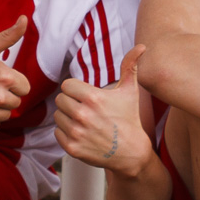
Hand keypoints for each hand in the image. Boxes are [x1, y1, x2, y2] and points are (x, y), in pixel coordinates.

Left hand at [55, 45, 154, 177]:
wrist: (131, 152)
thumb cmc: (129, 119)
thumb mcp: (130, 92)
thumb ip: (130, 66)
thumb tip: (142, 46)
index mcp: (93, 98)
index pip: (67, 85)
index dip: (76, 90)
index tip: (86, 97)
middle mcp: (82, 115)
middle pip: (60, 100)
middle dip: (71, 103)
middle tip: (85, 110)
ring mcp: (76, 132)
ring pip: (58, 116)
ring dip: (68, 118)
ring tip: (85, 122)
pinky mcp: (72, 148)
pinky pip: (57, 133)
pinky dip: (66, 133)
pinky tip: (82, 134)